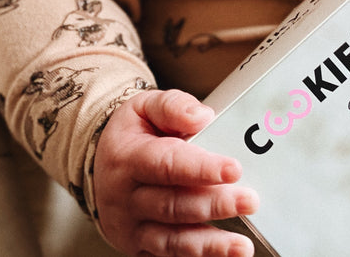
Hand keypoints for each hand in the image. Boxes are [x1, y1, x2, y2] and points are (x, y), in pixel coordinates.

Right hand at [93, 89, 258, 255]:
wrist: (99, 166)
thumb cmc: (130, 136)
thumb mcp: (144, 107)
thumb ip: (173, 106)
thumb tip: (202, 116)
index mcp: (128, 159)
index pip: (167, 165)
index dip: (202, 169)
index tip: (234, 169)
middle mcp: (126, 197)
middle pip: (174, 205)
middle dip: (215, 205)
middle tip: (250, 201)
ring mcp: (131, 227)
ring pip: (172, 239)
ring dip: (209, 244)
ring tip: (241, 245)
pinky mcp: (139, 246)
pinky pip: (168, 256)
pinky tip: (223, 255)